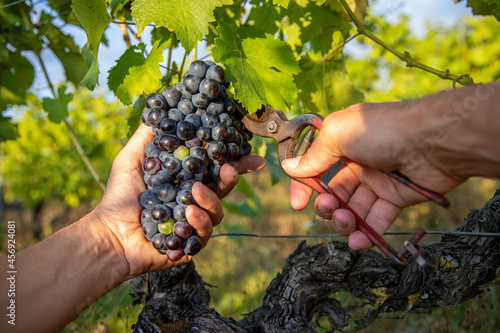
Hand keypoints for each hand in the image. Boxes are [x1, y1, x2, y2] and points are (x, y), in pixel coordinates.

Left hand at [93, 124, 265, 278]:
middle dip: (231, 178)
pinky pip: (206, 233)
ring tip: (194, 193)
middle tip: (229, 169)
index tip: (252, 155)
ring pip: (217, 212)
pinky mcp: (191, 244)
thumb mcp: (131, 159)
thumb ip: (147, 137)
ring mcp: (193, 223)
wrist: (109, 234)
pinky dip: (199, 222)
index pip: (214, 170)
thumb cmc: (118, 197)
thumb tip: (159, 108)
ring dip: (210, 201)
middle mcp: (193, 201)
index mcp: (184, 181)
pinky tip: (187, 213)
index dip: (234, 163)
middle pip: (223, 189)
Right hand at [281, 102, 460, 248]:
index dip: (304, 185)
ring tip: (347, 222)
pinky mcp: (398, 197)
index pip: (315, 166)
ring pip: (355, 208)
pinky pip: (378, 218)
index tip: (297, 204)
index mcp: (343, 142)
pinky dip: (367, 232)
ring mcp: (379, 181)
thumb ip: (314, 155)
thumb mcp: (339, 134)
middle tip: (330, 209)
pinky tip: (360, 241)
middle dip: (328, 206)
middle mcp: (359, 161)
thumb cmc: (383, 130)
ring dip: (346, 220)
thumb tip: (289, 167)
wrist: (434, 141)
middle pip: (335, 191)